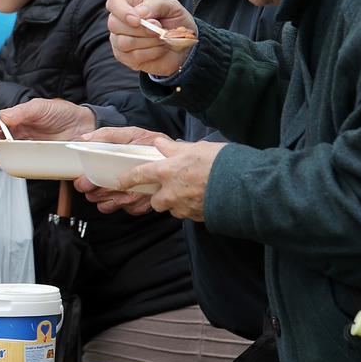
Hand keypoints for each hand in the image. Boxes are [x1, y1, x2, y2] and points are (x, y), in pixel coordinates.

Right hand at [0, 98, 95, 164]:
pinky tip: (11, 166)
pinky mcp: (36, 161)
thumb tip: (1, 117)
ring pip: (6, 156)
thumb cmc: (62, 113)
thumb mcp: (40, 107)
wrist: (85, 126)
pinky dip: (14, 168)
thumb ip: (20, 111)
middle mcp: (19, 135)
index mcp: (17, 120)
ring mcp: (27, 149)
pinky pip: (21, 167)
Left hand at [86, 126, 222, 221]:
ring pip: (173, 208)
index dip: (126, 179)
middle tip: (171, 187)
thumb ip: (173, 148)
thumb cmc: (218, 162)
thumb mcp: (194, 148)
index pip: (139, 176)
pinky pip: (189, 214)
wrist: (242, 185)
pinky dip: (192, 207)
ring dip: (177, 202)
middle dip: (160, 196)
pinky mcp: (197, 217)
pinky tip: (203, 198)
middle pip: (156, 201)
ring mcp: (184, 207)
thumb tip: (160, 144)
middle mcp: (171, 192)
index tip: (118, 182)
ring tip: (192, 191)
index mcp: (166, 172)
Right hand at [106, 0, 196, 76]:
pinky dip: (151, 53)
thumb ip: (156, 5)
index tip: (138, 20)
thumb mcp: (171, 6)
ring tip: (162, 38)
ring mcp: (118, 39)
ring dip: (148, 42)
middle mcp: (119, 19)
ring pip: (123, 42)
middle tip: (159, 30)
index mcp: (128, 1)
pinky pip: (132, 56)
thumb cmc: (174, 19)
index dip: (122, 11)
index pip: (113, 2)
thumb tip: (139, 15)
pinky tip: (159, 48)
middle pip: (114, 24)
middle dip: (141, 30)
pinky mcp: (124, 56)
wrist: (182, 43)